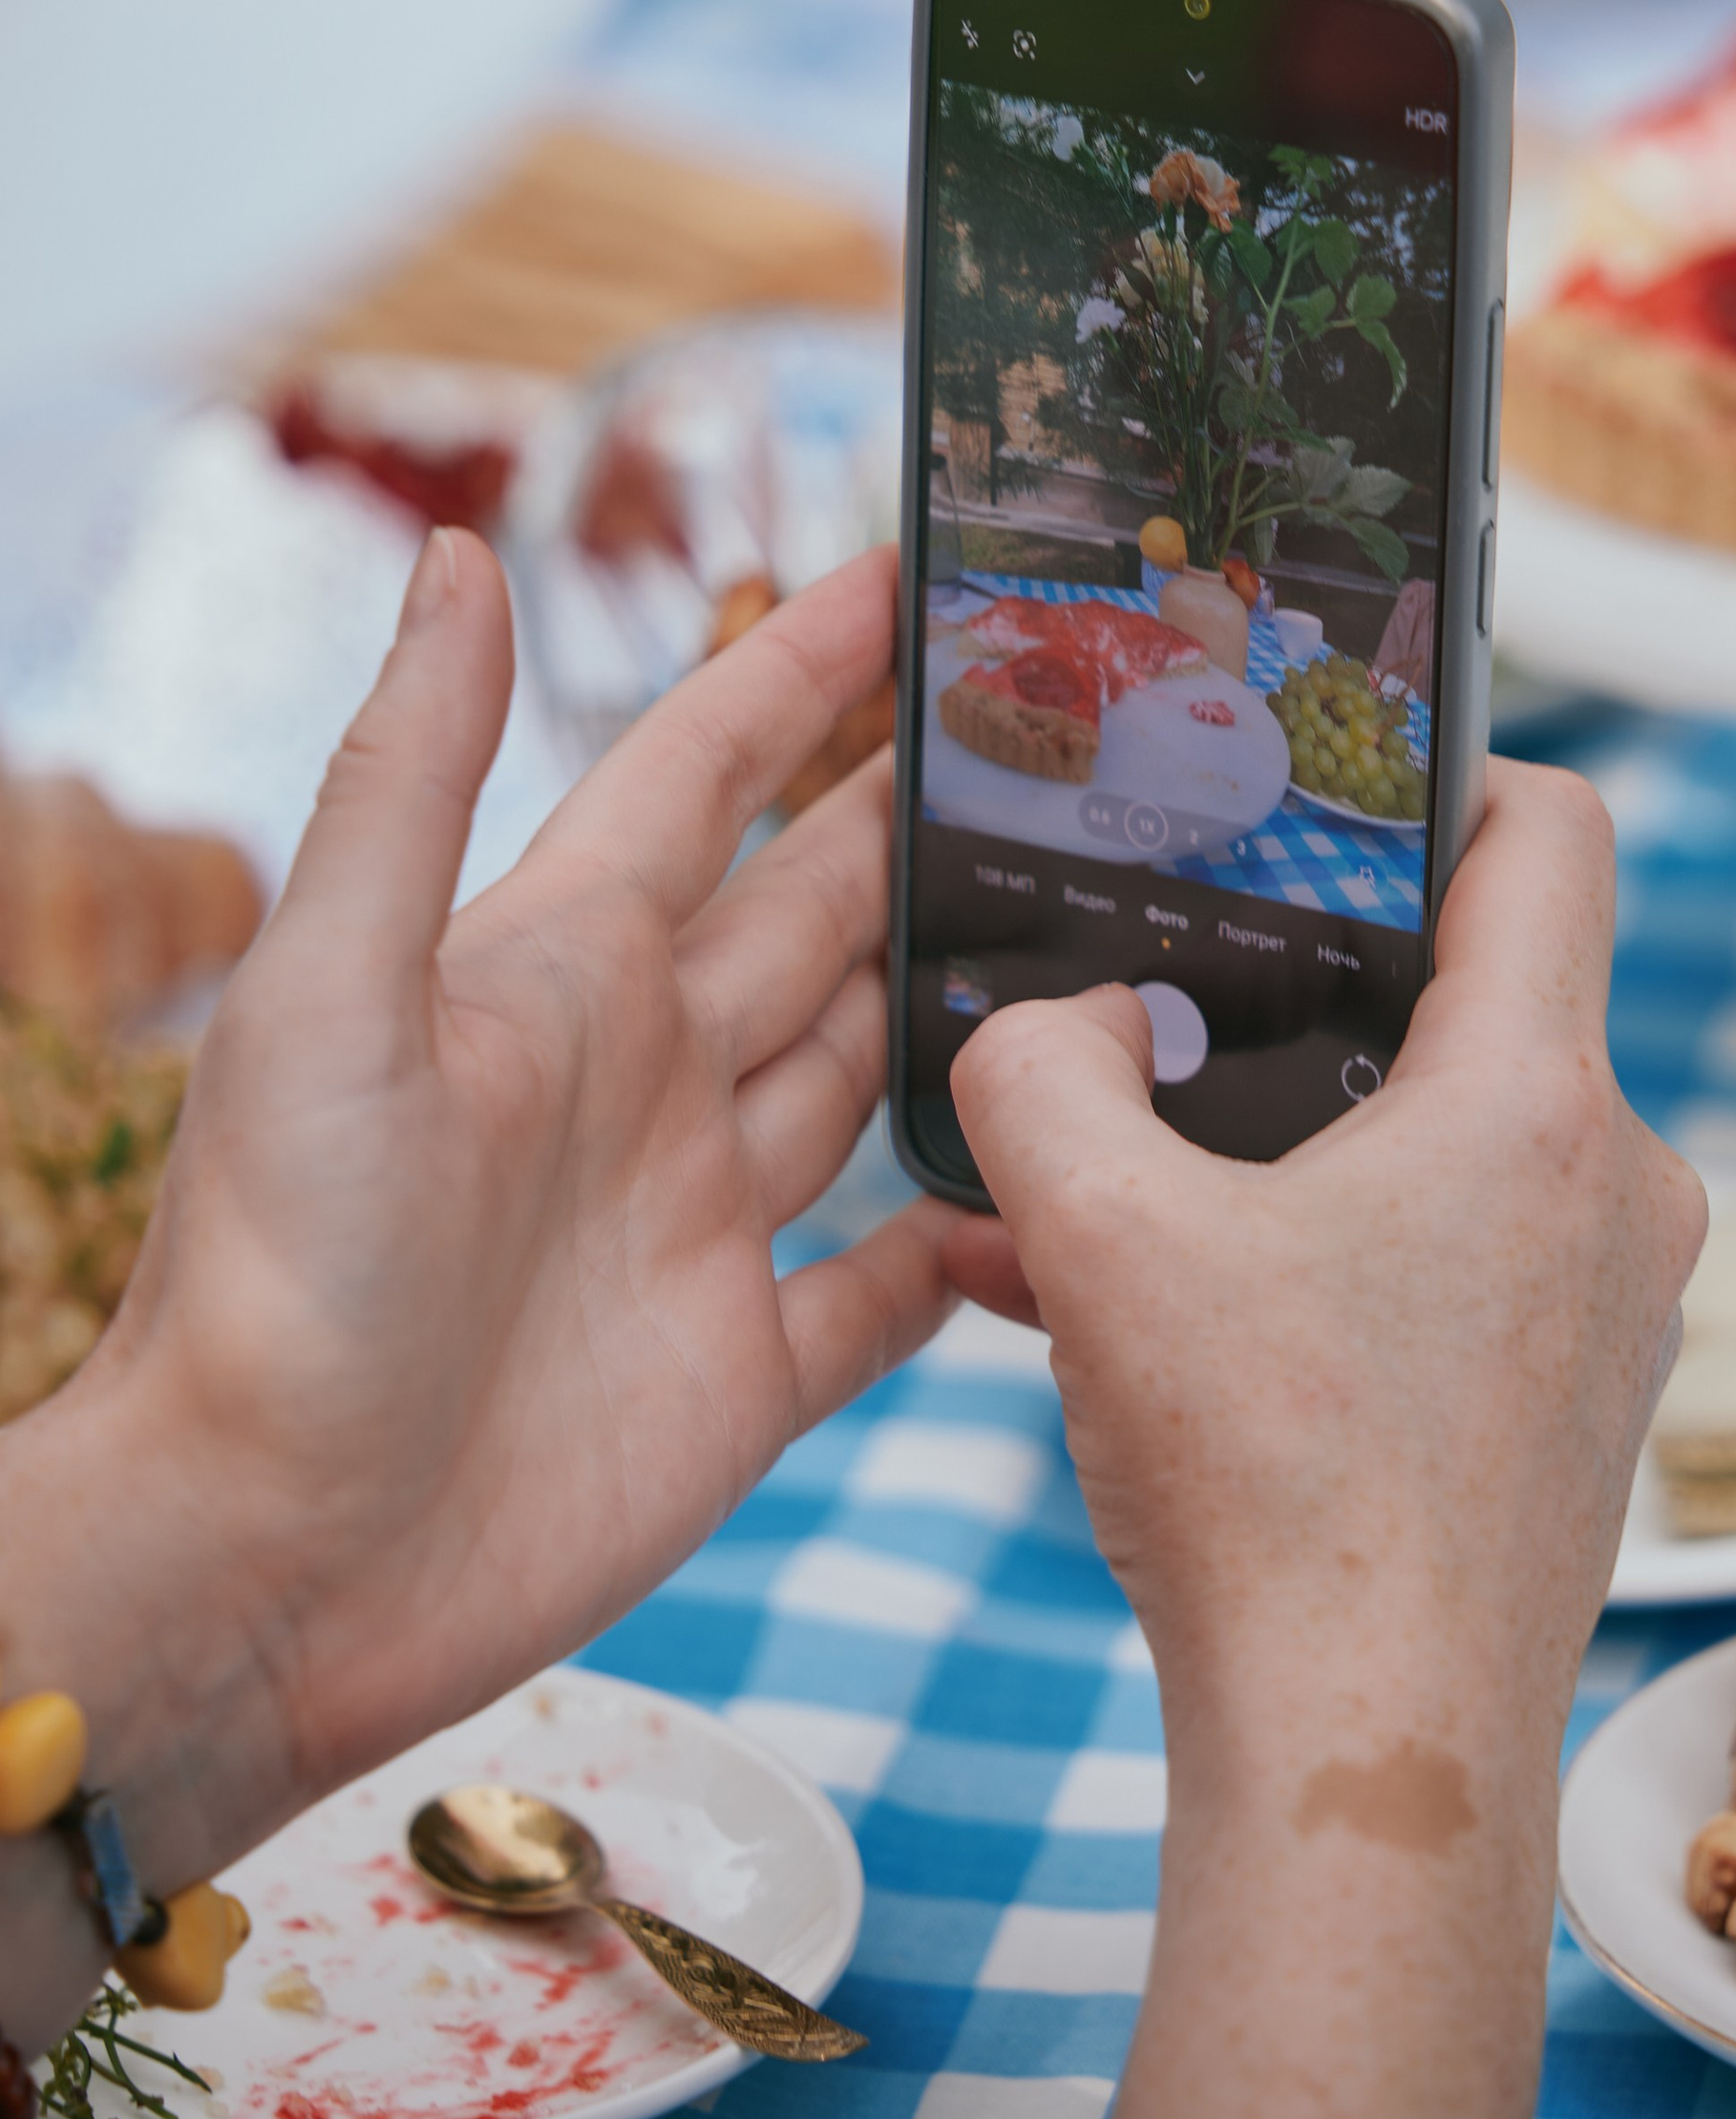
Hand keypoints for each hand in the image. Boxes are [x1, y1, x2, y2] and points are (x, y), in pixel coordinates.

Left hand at [0, 532, 955, 1952]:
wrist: (258, 1562)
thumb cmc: (269, 1273)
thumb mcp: (328, 995)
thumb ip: (411, 776)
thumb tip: (456, 556)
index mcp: (554, 974)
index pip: (705, 778)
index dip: (798, 674)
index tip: (905, 582)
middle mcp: (641, 1081)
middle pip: (815, 911)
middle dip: (919, 821)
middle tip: (1054, 741)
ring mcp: (698, 1228)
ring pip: (866, 1074)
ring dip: (961, 1003)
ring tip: (1092, 929)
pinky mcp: (740, 1381)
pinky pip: (887, 1292)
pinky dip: (967, 1241)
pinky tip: (1040, 1194)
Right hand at [945, 758, 1701, 1767]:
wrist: (1372, 1771)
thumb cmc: (1275, 1501)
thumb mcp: (1101, 1241)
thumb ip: (1038, 1074)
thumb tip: (1056, 1024)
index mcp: (1538, 1101)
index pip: (1554, 835)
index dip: (1451, 776)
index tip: (1339, 800)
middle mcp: (1617, 1189)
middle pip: (1481, 1004)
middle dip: (1316, 1006)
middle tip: (1179, 1021)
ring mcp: (1609, 1311)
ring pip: (1445, 1158)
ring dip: (1291, 1162)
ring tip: (1125, 1210)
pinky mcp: (1573, 1414)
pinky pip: (1448, 1280)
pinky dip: (1321, 1275)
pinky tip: (1166, 1333)